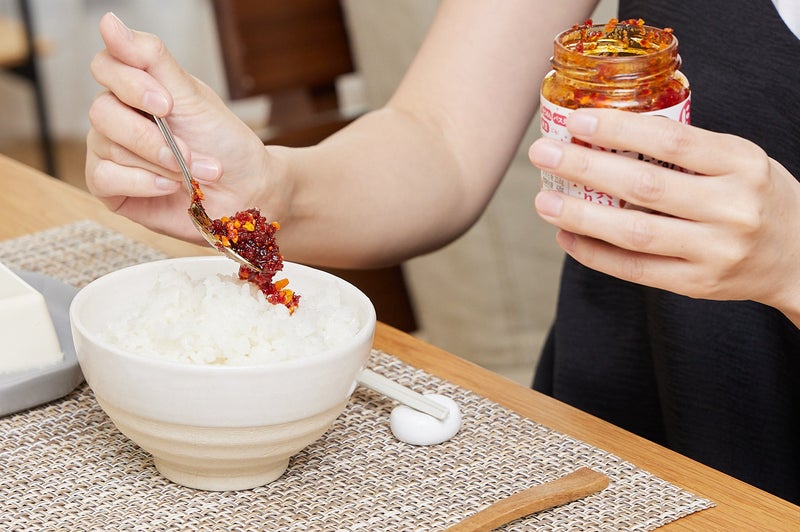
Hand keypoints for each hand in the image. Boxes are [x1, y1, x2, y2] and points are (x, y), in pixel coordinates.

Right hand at [86, 13, 278, 241]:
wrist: (245, 191)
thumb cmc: (223, 143)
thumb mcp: (193, 97)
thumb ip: (152, 59)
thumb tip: (108, 22)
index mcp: (136, 89)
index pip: (106, 67)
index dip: (131, 85)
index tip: (168, 104)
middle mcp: (116, 118)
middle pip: (102, 112)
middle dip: (152, 137)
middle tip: (188, 151)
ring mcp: (109, 152)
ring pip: (107, 147)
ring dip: (160, 163)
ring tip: (192, 173)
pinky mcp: (109, 188)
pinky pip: (105, 179)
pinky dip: (144, 183)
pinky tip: (170, 186)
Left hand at [529, 108, 799, 324]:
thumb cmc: (757, 197)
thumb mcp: (738, 160)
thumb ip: (688, 150)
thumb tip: (608, 132)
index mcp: (741, 164)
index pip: (671, 142)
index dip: (618, 130)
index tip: (576, 120)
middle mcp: (731, 207)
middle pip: (644, 186)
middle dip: (585, 167)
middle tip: (543, 153)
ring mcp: (715, 251)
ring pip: (634, 233)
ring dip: (581, 215)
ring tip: (544, 201)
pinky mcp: (698, 285)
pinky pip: (635, 270)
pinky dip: (595, 253)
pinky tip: (567, 235)